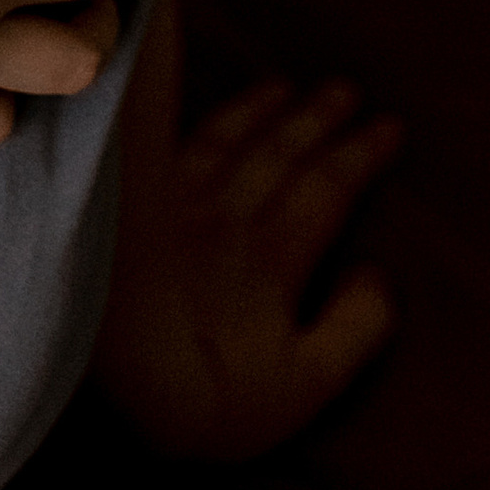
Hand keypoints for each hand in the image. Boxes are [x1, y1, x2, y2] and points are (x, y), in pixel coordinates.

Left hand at [94, 71, 401, 458]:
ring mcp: (168, 206)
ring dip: (256, 109)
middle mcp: (223, 216)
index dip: (361, 156)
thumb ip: (355, 328)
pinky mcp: (120, 208)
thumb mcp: (303, 385)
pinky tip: (175, 95)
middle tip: (349, 89)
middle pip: (279, 152)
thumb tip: (380, 271)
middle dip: (318, 118)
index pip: (328, 189)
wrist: (97, 399)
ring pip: (222, 138)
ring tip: (284, 86)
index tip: (392, 124)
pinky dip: (171, 106)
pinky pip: (156, 140)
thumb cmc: (204, 403)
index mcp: (273, 257)